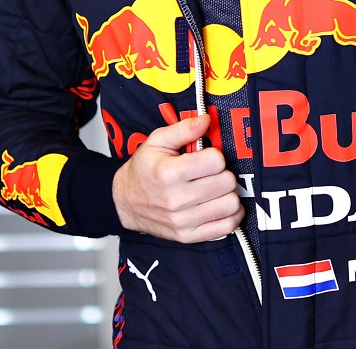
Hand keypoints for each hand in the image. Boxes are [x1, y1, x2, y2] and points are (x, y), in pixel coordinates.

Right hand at [113, 114, 242, 241]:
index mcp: (168, 173)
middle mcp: (176, 200)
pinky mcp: (188, 236)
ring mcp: (182, 221)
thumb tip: (206, 119)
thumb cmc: (143, 171)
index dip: (215, 155)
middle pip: (226, 182)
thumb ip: (184, 128)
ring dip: (229, 194)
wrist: (124, 203)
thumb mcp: (157, 141)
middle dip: (223, 173)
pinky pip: (226, 226)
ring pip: (230, 204)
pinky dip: (230, 215)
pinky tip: (220, 204)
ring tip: (217, 188)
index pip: (216, 161)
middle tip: (213, 173)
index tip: (207, 157)